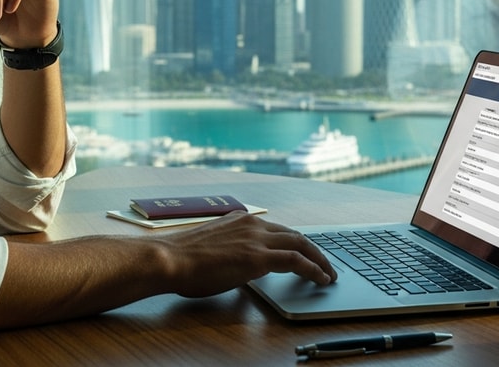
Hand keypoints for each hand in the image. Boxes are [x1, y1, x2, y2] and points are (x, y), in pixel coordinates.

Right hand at [156, 212, 336, 297]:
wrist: (169, 260)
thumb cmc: (182, 260)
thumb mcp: (213, 250)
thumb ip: (232, 254)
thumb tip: (241, 270)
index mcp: (241, 220)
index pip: (278, 230)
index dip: (296, 243)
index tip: (306, 254)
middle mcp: (252, 224)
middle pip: (295, 235)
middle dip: (314, 250)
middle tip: (325, 265)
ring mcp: (256, 238)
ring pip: (301, 244)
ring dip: (319, 259)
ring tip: (329, 274)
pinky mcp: (257, 256)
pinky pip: (296, 260)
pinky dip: (313, 269)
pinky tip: (320, 279)